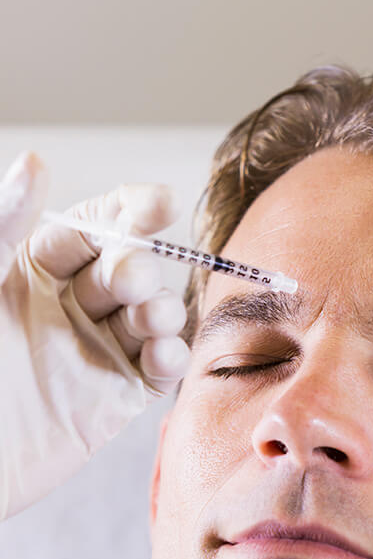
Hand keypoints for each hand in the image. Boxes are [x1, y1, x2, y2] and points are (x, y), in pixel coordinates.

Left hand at [0, 151, 189, 518]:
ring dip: (161, 310)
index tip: (160, 202)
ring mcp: (95, 352)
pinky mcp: (115, 397)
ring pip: (149, 316)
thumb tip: (35, 160)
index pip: (90, 228)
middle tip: (130, 278)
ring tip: (150, 317)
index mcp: (30, 273)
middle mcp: (68, 308)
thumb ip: (3, 224)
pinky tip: (163, 354)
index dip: (127, 211)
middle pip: (126, 269)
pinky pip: (157, 370)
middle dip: (138, 267)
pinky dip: (170, 357)